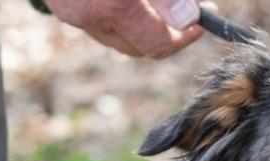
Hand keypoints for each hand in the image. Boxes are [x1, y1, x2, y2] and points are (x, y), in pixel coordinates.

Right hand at [46, 0, 206, 57]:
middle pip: (143, 47)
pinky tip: (136, 5)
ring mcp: (76, 17)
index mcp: (115, 4)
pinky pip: (103, 28)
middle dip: (172, 35)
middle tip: (195, 15)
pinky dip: (125, 21)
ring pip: (123, 41)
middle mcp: (92, 14)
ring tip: (170, 9)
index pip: (160, 40)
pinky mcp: (64, 12)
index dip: (187, 35)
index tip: (205, 17)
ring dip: (149, 30)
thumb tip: (187, 17)